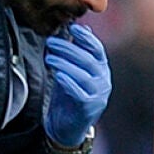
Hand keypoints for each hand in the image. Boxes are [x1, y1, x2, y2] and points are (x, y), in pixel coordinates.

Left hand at [43, 24, 110, 146]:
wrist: (67, 125)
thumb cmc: (69, 94)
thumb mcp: (73, 70)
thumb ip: (78, 51)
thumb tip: (81, 27)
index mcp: (101, 69)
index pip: (97, 49)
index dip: (86, 38)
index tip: (72, 27)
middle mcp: (103, 81)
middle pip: (89, 60)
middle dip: (69, 49)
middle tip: (51, 42)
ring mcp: (98, 95)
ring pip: (84, 76)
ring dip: (65, 64)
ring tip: (49, 58)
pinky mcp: (88, 108)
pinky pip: (80, 93)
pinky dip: (69, 83)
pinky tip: (58, 75)